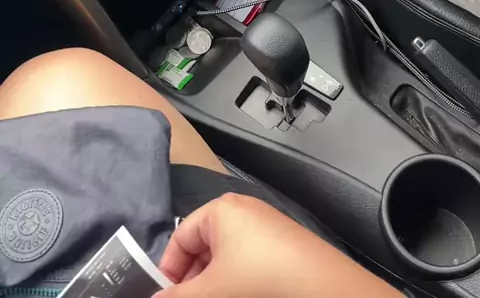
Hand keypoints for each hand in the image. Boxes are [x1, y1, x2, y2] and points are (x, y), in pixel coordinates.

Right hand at [159, 193, 400, 297]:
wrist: (326, 290)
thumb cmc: (262, 281)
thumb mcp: (211, 291)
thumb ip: (177, 297)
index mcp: (221, 209)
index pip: (180, 237)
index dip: (168, 272)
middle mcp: (244, 211)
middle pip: (203, 249)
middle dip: (193, 282)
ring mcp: (267, 230)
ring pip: (226, 261)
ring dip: (215, 286)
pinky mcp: (286, 249)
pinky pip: (249, 265)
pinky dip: (238, 284)